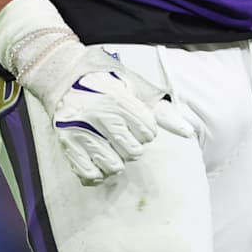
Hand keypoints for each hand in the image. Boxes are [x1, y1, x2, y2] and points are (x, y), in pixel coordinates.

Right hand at [0, 0, 194, 183]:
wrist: (61, 76)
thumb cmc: (105, 81)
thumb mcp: (134, 88)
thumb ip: (162, 112)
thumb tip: (189, 132)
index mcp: (118, 98)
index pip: (149, 132)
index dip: (146, 129)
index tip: (135, 119)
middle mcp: (99, 115)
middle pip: (134, 152)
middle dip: (132, 144)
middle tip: (120, 130)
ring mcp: (81, 131)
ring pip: (114, 166)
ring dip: (116, 158)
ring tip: (108, 143)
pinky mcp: (67, 144)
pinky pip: (91, 175)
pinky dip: (97, 171)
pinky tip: (97, 156)